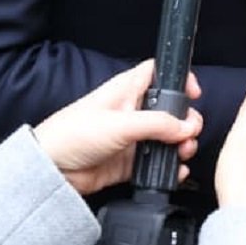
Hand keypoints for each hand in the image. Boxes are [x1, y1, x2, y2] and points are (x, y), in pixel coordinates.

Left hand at [32, 59, 202, 195]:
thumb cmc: (73, 134)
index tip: (193, 94)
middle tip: (189, 133)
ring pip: (168, 137)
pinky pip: (158, 162)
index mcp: (126, 90)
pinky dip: (170, 166)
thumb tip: (186, 127)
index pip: (158, 74)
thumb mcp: (120, 123)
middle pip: (171, 109)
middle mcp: (132, 111)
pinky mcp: (129, 161)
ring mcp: (132, 137)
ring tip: (183, 153)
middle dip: (186, 121)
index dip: (179, 79)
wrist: (51, 170)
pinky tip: (176, 170)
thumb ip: (157, 124)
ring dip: (181, 145)